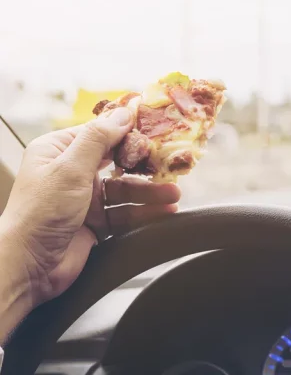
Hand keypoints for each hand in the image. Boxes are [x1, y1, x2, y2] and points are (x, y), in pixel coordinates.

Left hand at [0, 108, 179, 339]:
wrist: (29, 266)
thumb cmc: (40, 212)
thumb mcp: (70, 168)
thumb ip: (99, 138)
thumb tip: (124, 112)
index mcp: (57, 151)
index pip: (99, 134)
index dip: (128, 132)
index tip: (156, 129)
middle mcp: (70, 173)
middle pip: (117, 164)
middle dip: (144, 167)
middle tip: (170, 166)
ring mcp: (83, 199)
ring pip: (125, 191)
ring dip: (150, 193)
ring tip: (173, 195)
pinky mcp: (95, 224)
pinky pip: (125, 214)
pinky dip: (145, 213)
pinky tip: (164, 212)